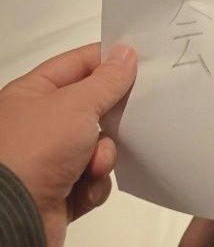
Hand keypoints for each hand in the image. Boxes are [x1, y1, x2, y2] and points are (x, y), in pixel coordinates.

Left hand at [0, 41, 136, 246]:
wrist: (14, 220)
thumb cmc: (36, 150)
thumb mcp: (76, 105)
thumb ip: (107, 79)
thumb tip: (126, 52)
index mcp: (32, 93)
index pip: (77, 64)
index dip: (107, 62)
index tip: (138, 61)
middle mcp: (39, 123)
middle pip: (91, 107)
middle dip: (110, 117)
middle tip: (129, 114)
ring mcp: (49, 158)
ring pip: (97, 144)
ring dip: (104, 155)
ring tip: (96, 164)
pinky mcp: (60, 190)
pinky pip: (93, 176)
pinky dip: (95, 182)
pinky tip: (86, 187)